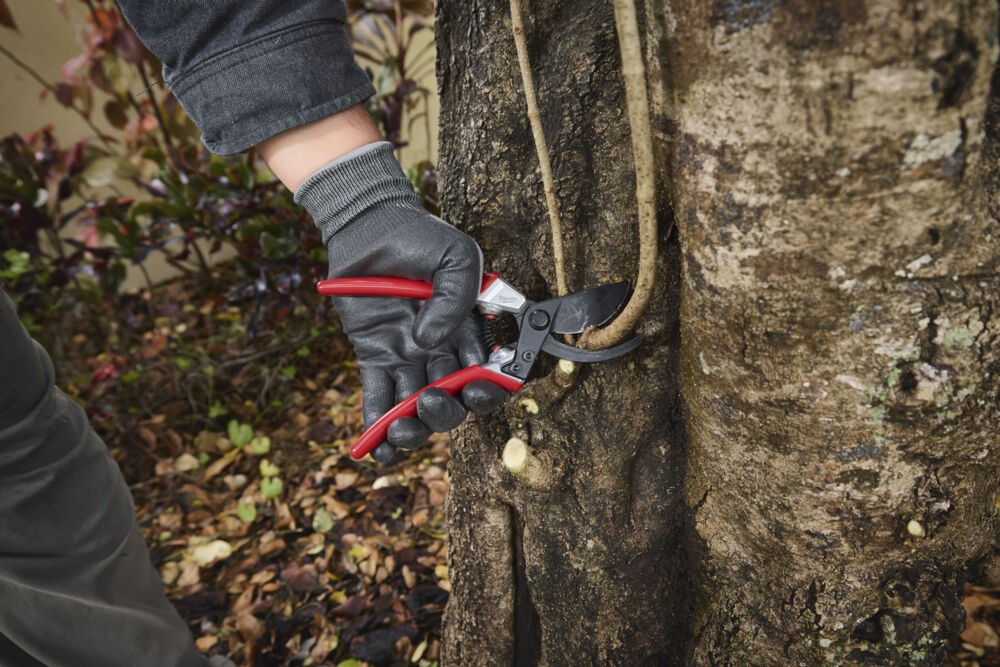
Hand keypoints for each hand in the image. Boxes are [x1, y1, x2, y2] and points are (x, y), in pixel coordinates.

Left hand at [296, 142, 507, 461]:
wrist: (371, 225)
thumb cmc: (421, 237)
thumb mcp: (457, 256)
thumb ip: (456, 298)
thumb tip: (430, 340)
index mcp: (470, 332)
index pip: (487, 374)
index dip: (487, 390)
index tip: (476, 387)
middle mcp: (442, 350)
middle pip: (452, 398)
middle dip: (446, 411)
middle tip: (430, 400)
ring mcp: (408, 356)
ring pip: (415, 406)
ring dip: (412, 428)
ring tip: (401, 429)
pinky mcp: (375, 355)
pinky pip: (378, 396)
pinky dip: (375, 425)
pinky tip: (374, 449)